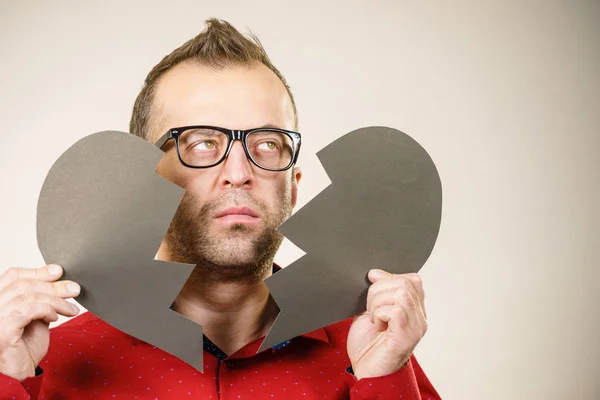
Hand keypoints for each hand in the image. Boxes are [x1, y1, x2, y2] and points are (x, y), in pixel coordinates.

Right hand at [0, 265, 80, 380]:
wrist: (19, 374)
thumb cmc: (24, 347)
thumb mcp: (36, 316)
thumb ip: (41, 299)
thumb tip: (58, 281)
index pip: (12, 276)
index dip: (36, 271)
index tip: (58, 271)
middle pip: (23, 284)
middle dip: (53, 285)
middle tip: (74, 289)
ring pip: (28, 296)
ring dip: (55, 300)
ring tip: (71, 308)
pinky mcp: (2, 330)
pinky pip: (27, 309)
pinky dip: (46, 309)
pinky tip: (54, 317)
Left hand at [347, 270, 426, 379]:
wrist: (365, 372)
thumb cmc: (367, 345)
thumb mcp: (370, 310)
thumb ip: (377, 293)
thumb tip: (375, 273)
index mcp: (414, 310)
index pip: (412, 279)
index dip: (389, 277)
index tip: (372, 284)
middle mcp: (420, 318)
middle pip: (405, 283)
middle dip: (378, 289)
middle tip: (370, 308)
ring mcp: (416, 327)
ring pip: (401, 294)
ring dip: (377, 302)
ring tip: (373, 318)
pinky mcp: (406, 337)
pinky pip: (395, 310)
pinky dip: (379, 314)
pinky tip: (377, 326)